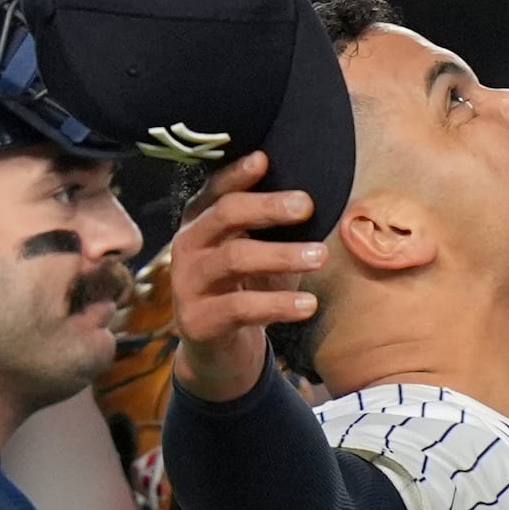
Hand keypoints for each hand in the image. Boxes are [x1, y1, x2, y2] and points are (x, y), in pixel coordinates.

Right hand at [168, 152, 326, 400]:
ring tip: (320, 256)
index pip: (216, 191)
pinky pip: (241, 308)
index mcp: (201, 223)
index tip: (265, 159)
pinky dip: (279, 304)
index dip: (237, 174)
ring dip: (282, 255)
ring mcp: (188, 284)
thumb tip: (314, 200)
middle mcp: (188, 247)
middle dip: (267, 207)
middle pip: (225, 215)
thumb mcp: (259, 253)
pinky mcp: (198, 321)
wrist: (220, 351)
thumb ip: (275, 228)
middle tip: (306, 205)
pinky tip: (308, 305)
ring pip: (235, 259)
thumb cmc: (246, 290)